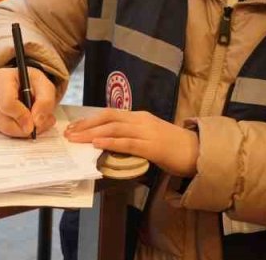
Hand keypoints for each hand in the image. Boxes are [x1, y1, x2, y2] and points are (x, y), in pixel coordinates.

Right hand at [0, 66, 57, 137]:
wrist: (18, 82)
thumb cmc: (30, 82)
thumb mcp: (44, 85)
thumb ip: (46, 101)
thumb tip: (37, 121)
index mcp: (0, 78)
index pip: (7, 103)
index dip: (22, 116)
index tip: (34, 124)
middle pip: (4, 121)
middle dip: (25, 128)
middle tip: (41, 125)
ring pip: (3, 129)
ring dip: (22, 130)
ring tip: (36, 121)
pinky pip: (1, 131)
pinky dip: (16, 131)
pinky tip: (24, 121)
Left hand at [64, 109, 198, 177]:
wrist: (198, 151)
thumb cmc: (173, 146)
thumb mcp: (148, 137)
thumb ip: (131, 137)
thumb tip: (108, 143)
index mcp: (139, 117)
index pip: (109, 114)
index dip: (89, 120)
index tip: (73, 127)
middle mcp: (141, 120)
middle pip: (108, 118)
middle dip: (85, 125)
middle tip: (67, 134)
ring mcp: (147, 132)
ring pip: (114, 128)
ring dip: (91, 133)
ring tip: (75, 139)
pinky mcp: (152, 146)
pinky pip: (127, 142)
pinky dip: (110, 142)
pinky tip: (96, 144)